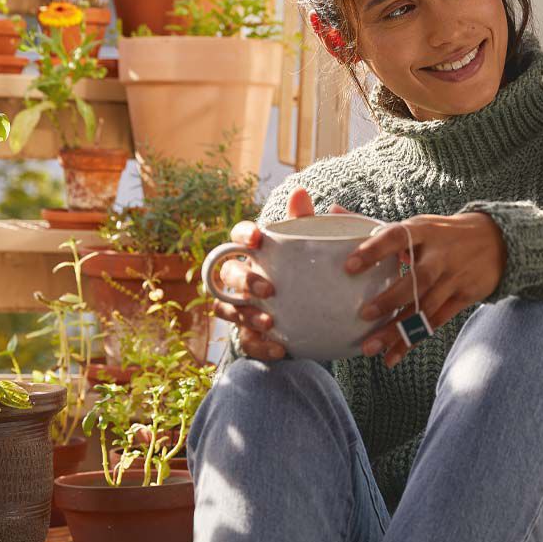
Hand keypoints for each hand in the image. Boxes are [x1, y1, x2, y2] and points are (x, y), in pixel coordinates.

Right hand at [210, 187, 322, 361]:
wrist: (316, 314)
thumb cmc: (304, 271)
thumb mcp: (309, 248)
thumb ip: (305, 223)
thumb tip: (301, 192)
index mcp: (252, 254)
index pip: (236, 238)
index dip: (242, 236)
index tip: (258, 238)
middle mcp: (240, 279)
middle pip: (226, 274)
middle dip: (243, 281)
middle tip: (268, 289)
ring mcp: (241, 308)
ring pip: (226, 308)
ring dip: (246, 315)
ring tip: (271, 323)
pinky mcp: (249, 335)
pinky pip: (245, 342)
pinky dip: (260, 346)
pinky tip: (280, 349)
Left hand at [346, 212, 506, 367]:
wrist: (496, 241)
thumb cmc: (441, 234)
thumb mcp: (416, 224)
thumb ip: (374, 223)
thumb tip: (334, 210)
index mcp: (423, 231)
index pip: (396, 236)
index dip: (373, 250)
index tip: (349, 265)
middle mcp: (440, 255)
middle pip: (418, 279)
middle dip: (391, 298)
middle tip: (364, 314)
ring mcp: (454, 277)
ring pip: (426, 307)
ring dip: (398, 330)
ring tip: (371, 347)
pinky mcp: (464, 297)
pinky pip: (436, 322)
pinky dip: (414, 340)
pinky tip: (393, 356)